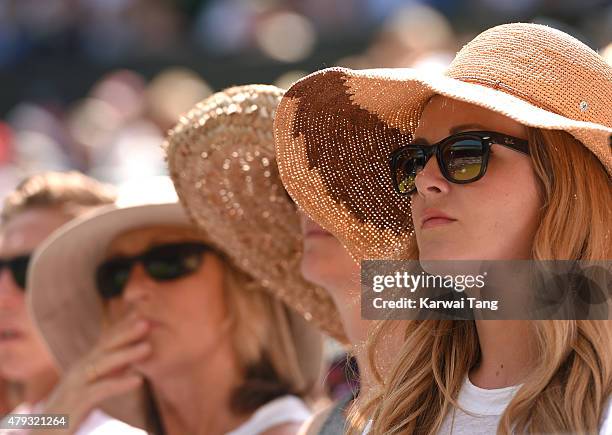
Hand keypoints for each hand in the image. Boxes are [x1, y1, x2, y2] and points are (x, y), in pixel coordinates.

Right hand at [38, 313, 151, 434]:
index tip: (142, 313)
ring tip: (148, 348)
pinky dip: (119, 384)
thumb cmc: (69, 413)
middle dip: (126, 332)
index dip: (123, 327)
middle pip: (104, 347)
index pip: (105, 341)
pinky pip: (100, 391)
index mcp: (84, 366)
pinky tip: (138, 380)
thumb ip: (108, 376)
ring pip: (102, 365)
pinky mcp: (75, 404)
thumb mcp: (90, 390)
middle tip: (147, 321)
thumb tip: (129, 364)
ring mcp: (75, 386)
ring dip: (126, 354)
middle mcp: (78, 371)